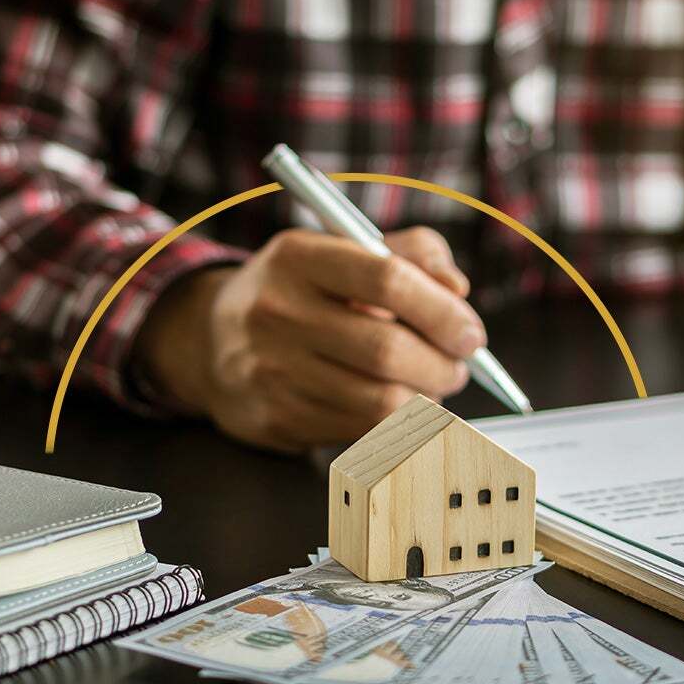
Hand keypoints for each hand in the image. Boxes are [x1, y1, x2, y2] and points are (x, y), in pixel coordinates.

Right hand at [135, 227, 482, 450]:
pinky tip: (388, 404)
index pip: (388, 279)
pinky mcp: (273, 419)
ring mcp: (270, 370)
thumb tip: (458, 293)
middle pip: (387, 349)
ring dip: (423, 400)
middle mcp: (276, 311)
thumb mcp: (345, 251)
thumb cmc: (302, 291)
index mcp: (298, 257)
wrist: (212, 341)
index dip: (442, 311)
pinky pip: (357, 432)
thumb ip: (412, 254)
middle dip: (441, 366)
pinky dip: (388, 423)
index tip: (471, 334)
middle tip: (457, 368)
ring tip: (428, 386)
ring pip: (378, 402)